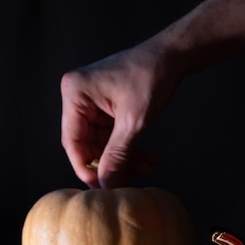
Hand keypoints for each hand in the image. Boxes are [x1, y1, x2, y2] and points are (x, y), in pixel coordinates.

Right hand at [60, 39, 181, 187]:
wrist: (172, 56)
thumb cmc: (151, 77)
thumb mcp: (133, 122)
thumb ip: (117, 154)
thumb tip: (106, 184)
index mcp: (75, 94)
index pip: (73, 142)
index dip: (87, 168)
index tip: (103, 187)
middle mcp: (77, 97)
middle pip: (87, 145)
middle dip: (111, 164)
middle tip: (130, 181)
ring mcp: (91, 102)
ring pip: (102, 144)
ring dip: (124, 158)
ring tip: (147, 168)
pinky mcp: (105, 107)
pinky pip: (111, 136)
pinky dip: (128, 148)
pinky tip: (147, 159)